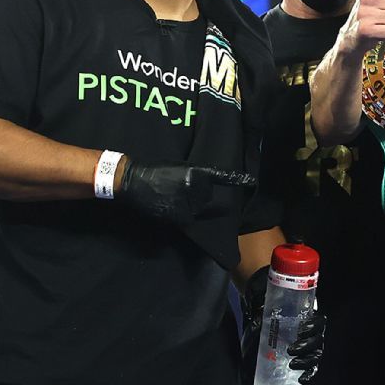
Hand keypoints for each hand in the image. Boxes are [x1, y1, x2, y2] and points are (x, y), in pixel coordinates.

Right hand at [115, 159, 255, 224]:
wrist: (133, 181)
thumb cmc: (154, 171)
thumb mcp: (177, 167)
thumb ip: (193, 177)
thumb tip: (202, 187)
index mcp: (195, 172)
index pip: (220, 176)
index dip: (237, 179)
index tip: (252, 181)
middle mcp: (194, 187)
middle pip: (206, 196)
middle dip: (197, 195)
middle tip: (177, 189)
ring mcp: (186, 202)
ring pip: (198, 208)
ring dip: (189, 205)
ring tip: (171, 196)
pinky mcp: (178, 214)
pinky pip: (187, 217)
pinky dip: (181, 214)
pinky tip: (169, 205)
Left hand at [241, 267, 326, 383]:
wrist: (260, 322)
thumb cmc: (264, 314)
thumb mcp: (266, 311)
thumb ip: (263, 315)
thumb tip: (257, 322)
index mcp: (307, 317)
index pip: (319, 322)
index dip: (314, 327)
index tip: (301, 330)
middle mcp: (310, 332)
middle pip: (318, 340)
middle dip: (307, 347)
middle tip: (291, 349)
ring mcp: (307, 346)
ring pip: (316, 354)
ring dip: (307, 361)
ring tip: (293, 364)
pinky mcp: (301, 358)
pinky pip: (311, 367)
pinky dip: (309, 373)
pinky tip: (301, 378)